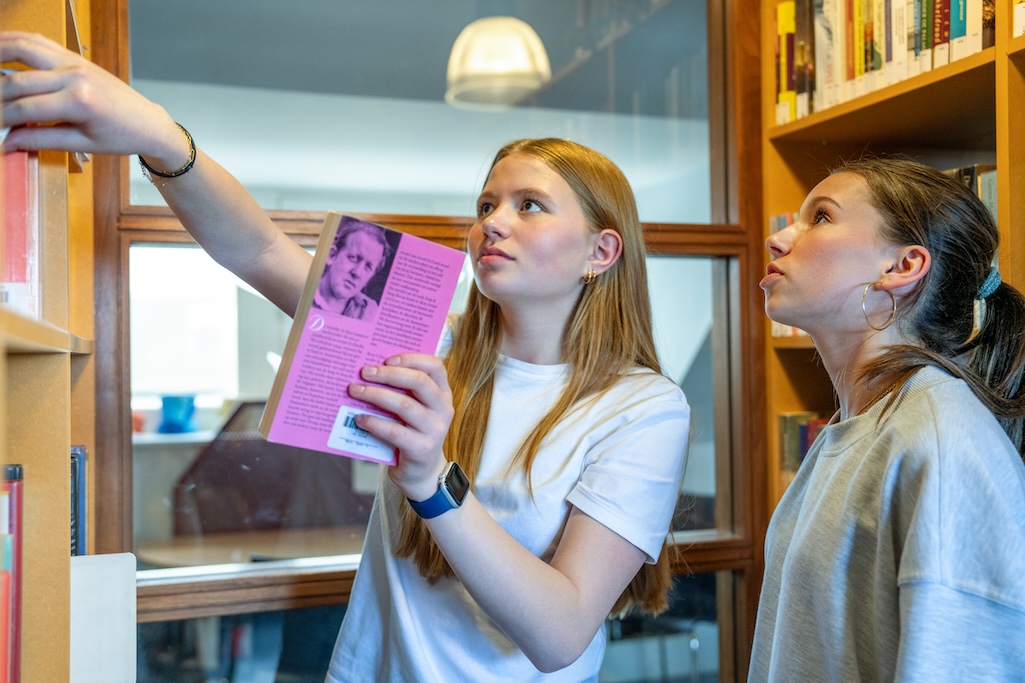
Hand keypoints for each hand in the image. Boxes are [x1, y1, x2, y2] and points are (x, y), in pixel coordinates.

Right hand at [0, 31, 184, 167]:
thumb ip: (41, 140)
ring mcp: (74, 62)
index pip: (24, 108)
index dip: (2, 119)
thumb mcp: (82, 144)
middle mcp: (75, 76)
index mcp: (79, 101)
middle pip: (17, 80)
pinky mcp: (74, 56)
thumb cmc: (120, 136)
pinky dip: (14, 40)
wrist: (147, 122)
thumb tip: (7, 142)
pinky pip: (38, 41)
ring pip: (23, 47)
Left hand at [348, 353, 453, 500]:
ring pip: (404, 405)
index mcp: (443, 393)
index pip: (435, 366)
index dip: (411, 359)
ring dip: (376, 395)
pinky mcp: (422, 449)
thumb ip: (402, 390)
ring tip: (355, 391)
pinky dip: (374, 423)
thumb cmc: (411, 432)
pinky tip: (358, 419)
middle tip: (364, 372)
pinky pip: (394, 431)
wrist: (421, 472)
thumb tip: (369, 370)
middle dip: (388, 374)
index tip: (387, 359)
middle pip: (419, 382)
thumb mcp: (414, 408)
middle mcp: (443, 409)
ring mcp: (435, 430)